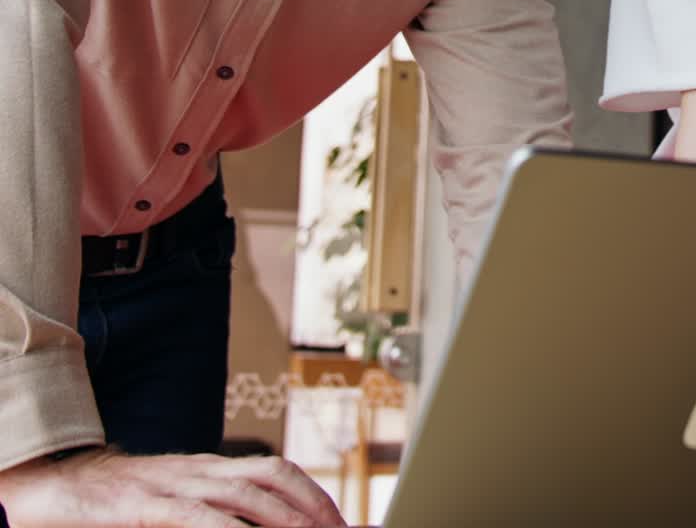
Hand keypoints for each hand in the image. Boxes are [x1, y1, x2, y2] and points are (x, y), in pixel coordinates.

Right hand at [0, 447, 346, 526]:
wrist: (58, 488)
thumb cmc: (120, 503)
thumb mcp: (175, 505)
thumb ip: (213, 513)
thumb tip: (253, 527)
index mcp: (212, 469)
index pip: (277, 471)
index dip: (312, 493)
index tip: (340, 521)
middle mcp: (201, 469)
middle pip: (272, 474)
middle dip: (312, 503)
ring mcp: (174, 484)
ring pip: (242, 491)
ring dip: (282, 515)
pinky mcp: (143, 505)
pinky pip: (193, 515)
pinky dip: (225, 527)